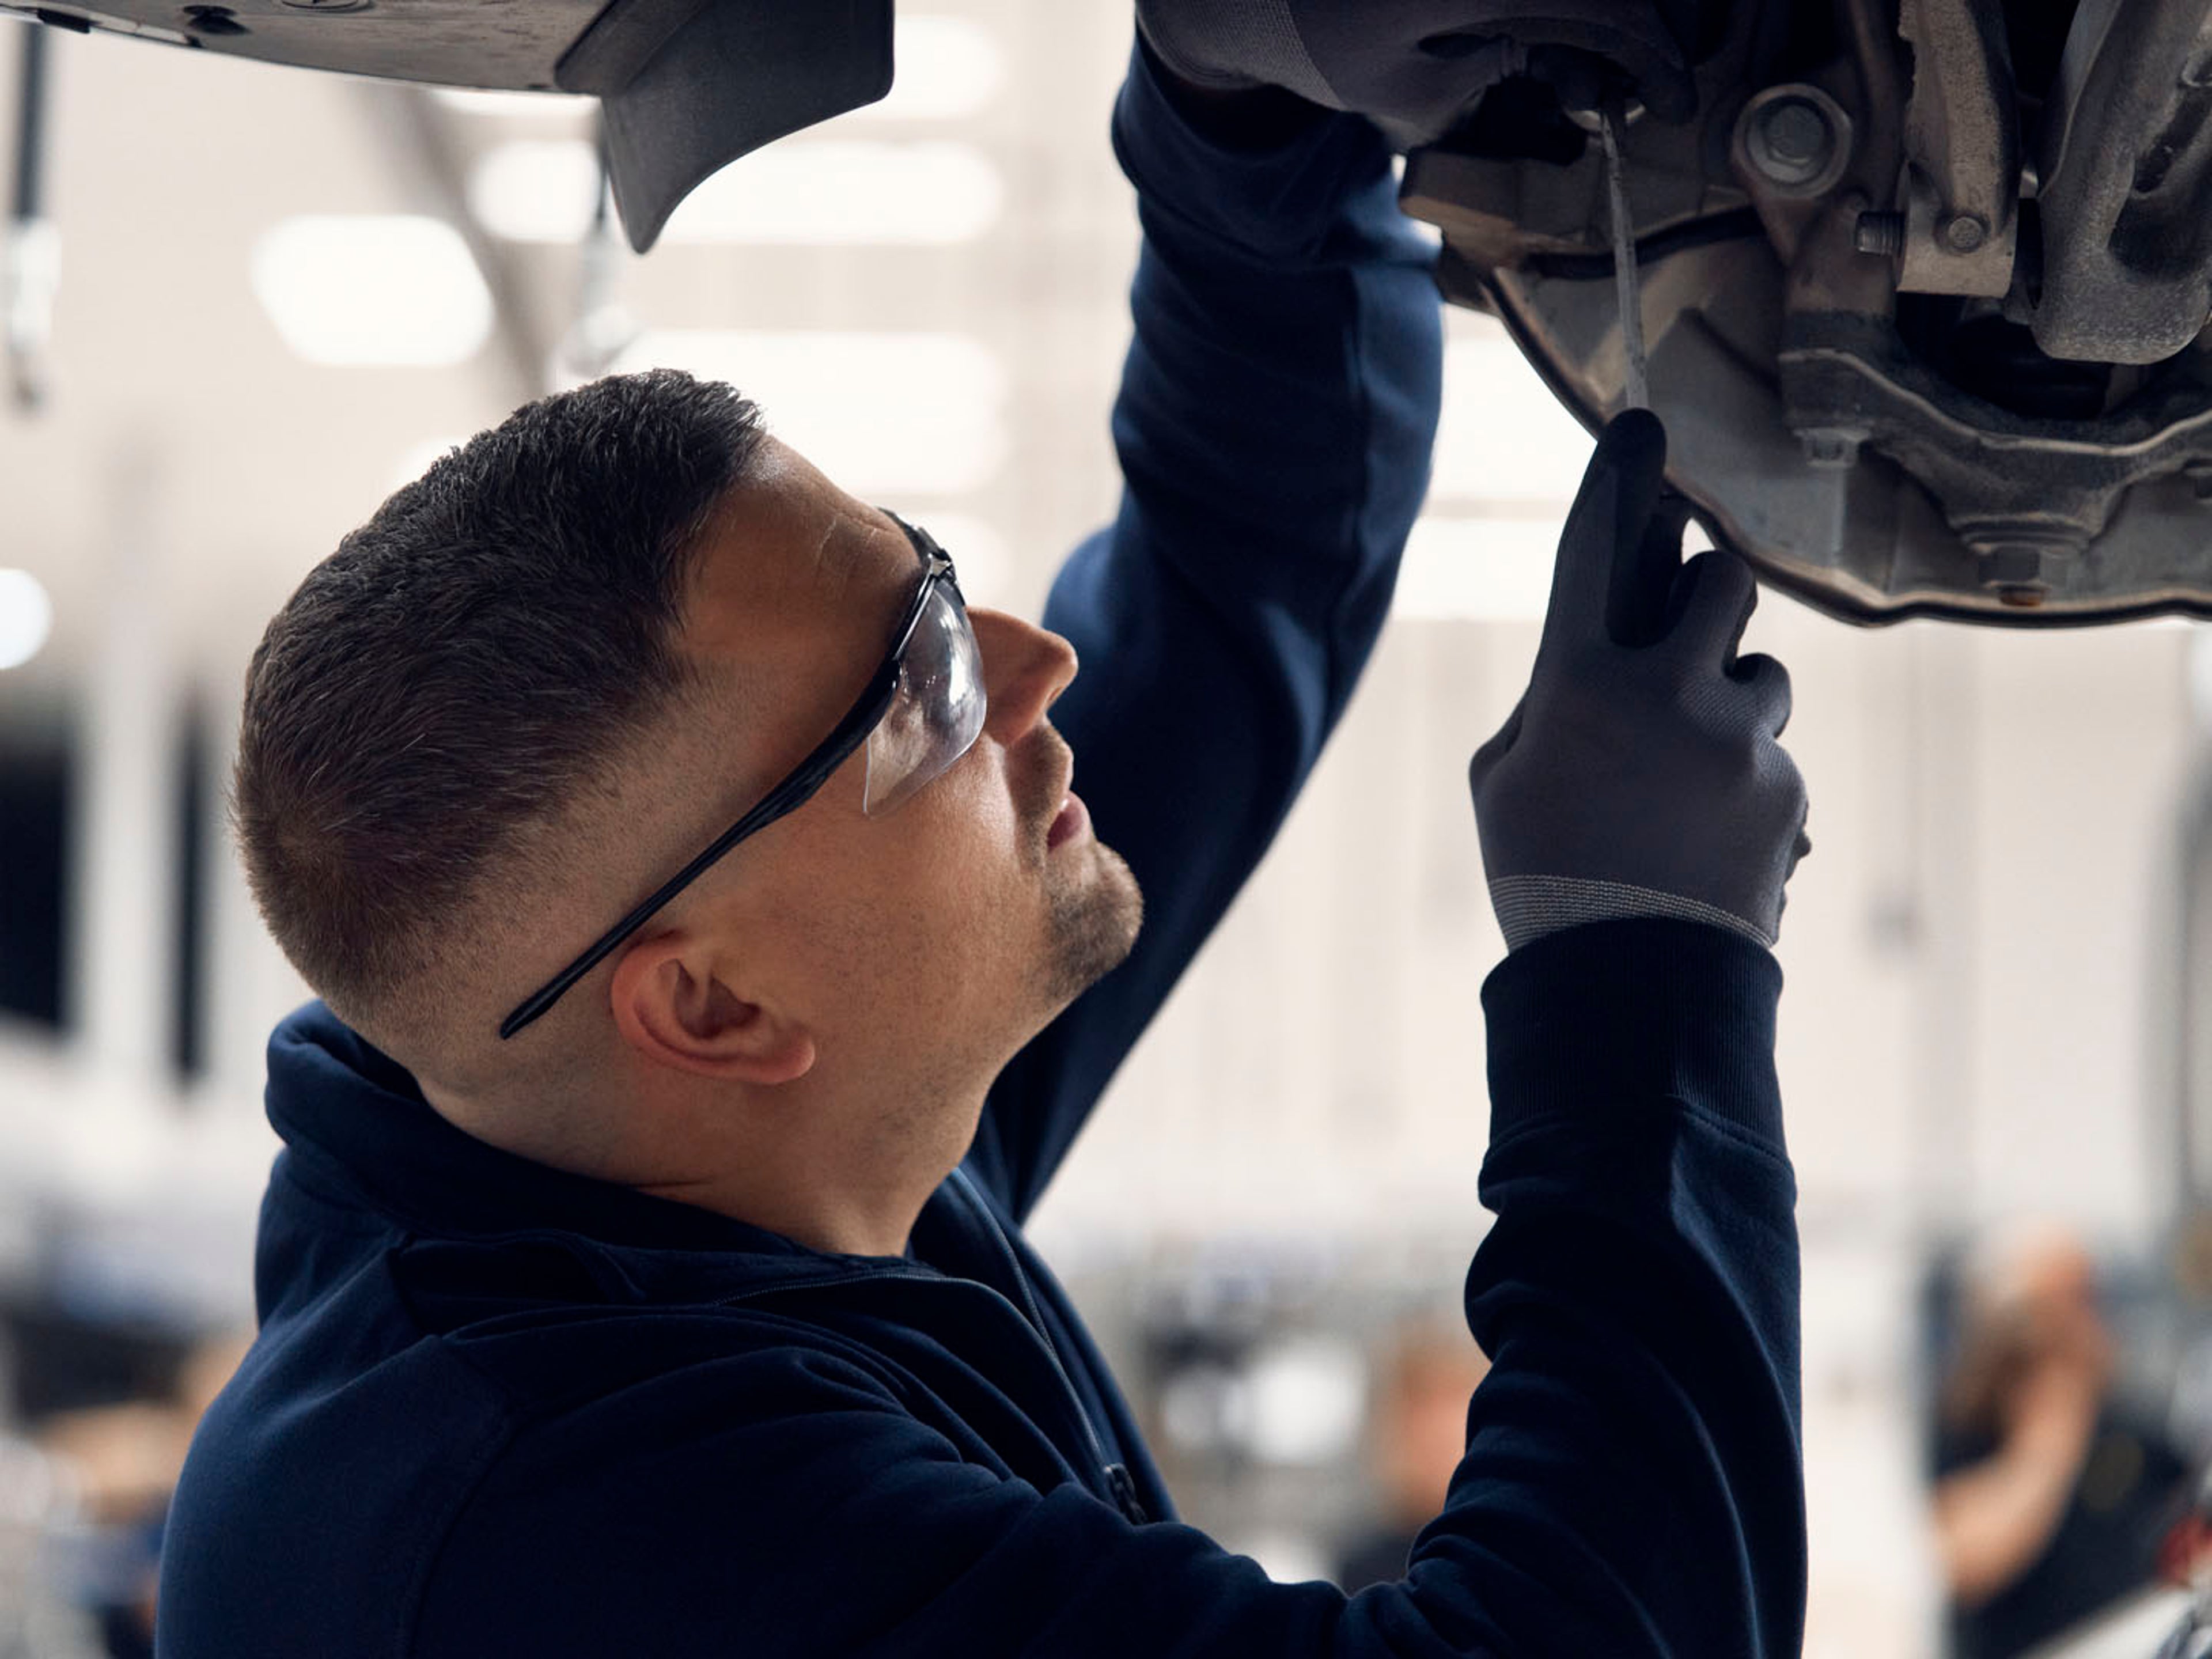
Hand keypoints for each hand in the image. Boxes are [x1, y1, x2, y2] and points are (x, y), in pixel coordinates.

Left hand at [1132, 1, 1697, 140]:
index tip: (1674, 94)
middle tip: (1629, 78)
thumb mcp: (1420, 89)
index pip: (1601, 2)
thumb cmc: (1319, 45)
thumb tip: (1592, 61)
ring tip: (1575, 68)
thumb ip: (1513, 62)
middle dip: (1632, 23)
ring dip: (1596, 14)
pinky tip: (1547, 39)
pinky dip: (1554, 10)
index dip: (1650, 50)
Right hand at [1469, 410, 1808, 950]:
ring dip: (1731, 699)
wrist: (1629, 988)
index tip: (1640, 424)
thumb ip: (1550, 700)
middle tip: (1690, 625)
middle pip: (1720, 581)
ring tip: (1687, 774)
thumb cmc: (1543, 876)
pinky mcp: (1784, 789)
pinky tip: (1704, 838)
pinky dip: (1743, 782)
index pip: (1591, 552)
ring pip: (1762, 672)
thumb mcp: (1503, 780)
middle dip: (1707, 592)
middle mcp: (1663, 695)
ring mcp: (1734, 742)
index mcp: (1575, 685)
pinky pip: (1771, 755)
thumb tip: (1609, 647)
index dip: (1615, 481)